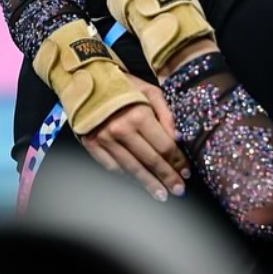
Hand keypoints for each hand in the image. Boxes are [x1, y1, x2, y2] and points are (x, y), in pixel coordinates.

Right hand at [80, 74, 190, 201]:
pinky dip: (125, 177)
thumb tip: (178, 139)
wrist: (87, 79)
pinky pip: (111, 167)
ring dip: (148, 184)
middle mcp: (121, 130)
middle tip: (179, 190)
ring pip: (131, 169)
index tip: (186, 172)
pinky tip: (137, 184)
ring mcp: (104, 140)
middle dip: (167, 177)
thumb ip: (166, 115)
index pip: (164, 146)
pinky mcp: (91, 145)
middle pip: (150, 161)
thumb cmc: (124, 84)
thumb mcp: (151, 91)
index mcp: (139, 116)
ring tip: (161, 194)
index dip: (177, 161)